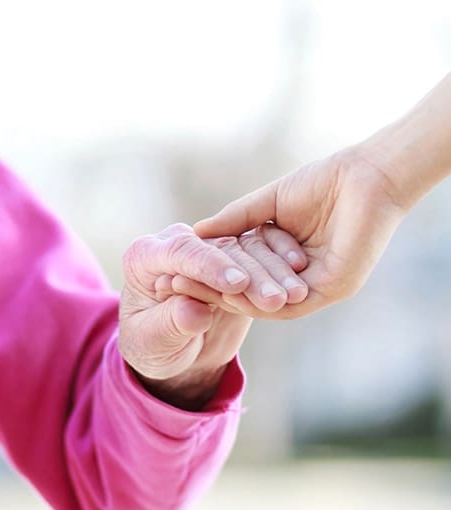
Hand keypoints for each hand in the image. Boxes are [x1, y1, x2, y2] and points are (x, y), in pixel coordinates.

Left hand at [118, 223, 305, 408]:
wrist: (167, 351)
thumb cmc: (151, 346)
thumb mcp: (153, 340)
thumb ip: (171, 323)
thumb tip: (194, 312)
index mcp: (147, 255)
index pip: (182, 252)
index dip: (210, 267)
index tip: (236, 284)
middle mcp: (179, 245)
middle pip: (220, 249)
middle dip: (250, 273)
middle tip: (276, 298)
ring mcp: (210, 251)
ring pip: (246, 251)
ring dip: (273, 273)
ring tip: (296, 296)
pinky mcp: (235, 263)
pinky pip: (262, 259)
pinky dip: (281, 270)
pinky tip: (300, 285)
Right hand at [194, 146, 407, 318]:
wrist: (365, 174)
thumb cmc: (322, 182)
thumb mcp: (266, 204)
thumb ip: (234, 221)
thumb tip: (195, 233)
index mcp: (285, 262)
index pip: (242, 276)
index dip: (210, 276)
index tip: (176, 273)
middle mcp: (298, 279)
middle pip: (250, 292)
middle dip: (213, 291)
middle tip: (177, 288)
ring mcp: (316, 287)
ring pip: (266, 302)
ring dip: (231, 297)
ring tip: (197, 290)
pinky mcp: (331, 288)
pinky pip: (289, 303)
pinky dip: (258, 299)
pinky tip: (231, 290)